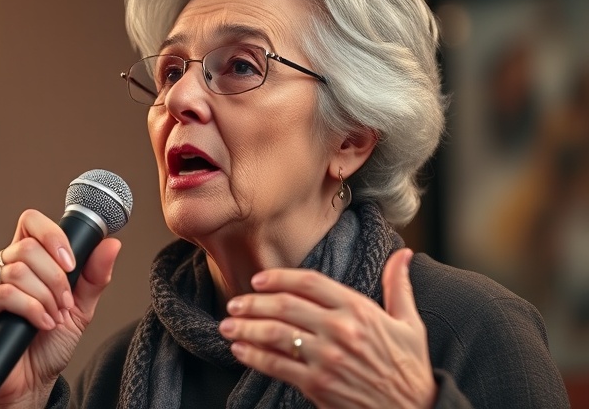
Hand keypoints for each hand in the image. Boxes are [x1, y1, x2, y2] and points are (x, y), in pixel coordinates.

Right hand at [0, 209, 121, 406]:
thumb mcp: (79, 307)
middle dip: (56, 279)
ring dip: (45, 297)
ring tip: (52, 318)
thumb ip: (94, 276)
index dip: (53, 237)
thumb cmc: (48, 344)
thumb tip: (112, 244)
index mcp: (22, 258)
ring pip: (18, 270)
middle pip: (29, 247)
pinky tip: (40, 324)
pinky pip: (4, 293)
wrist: (30, 383)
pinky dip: (30, 308)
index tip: (71, 264)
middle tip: (63, 304)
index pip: (31, 222)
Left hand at [218, 248, 435, 407]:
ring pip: (275, 334)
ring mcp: (327, 358)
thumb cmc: (409, 369)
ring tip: (228, 326)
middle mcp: (340, 330)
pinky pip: (276, 365)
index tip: (259, 280)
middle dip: (254, 303)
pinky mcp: (317, 384)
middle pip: (285, 306)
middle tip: (235, 303)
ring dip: (246, 328)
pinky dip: (253, 356)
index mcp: (359, 310)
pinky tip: (240, 350)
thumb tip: (402, 253)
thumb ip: (399, 286)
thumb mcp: (409, 324)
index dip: (280, 278)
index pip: (310, 282)